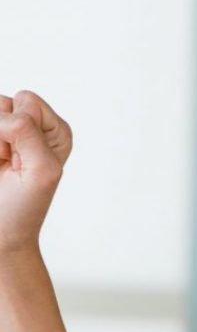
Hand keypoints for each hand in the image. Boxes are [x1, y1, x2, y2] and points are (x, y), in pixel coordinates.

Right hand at [0, 91, 71, 255]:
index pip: (27, 101)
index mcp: (55, 130)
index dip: (19, 128)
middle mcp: (32, 124)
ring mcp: (5, 131)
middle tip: (10, 164)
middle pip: (2, 102)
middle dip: (0, 133)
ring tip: (0, 164)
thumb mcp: (41, 167)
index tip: (24, 160)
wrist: (0, 230)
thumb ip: (26, 129)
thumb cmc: (23, 204)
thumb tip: (0, 112)